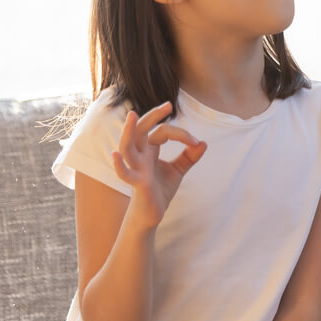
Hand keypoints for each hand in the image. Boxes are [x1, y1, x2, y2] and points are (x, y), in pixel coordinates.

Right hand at [111, 101, 206, 228]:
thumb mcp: (177, 171)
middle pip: (142, 130)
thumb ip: (189, 157)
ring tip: (132, 116)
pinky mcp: (136, 183)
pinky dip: (119, 164)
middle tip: (167, 105)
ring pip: (127, 146)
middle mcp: (140, 156)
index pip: (163, 132)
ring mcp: (136, 168)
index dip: (181, 134)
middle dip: (152, 116)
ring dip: (128, 131)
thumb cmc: (160, 190)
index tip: (196, 143)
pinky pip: (124, 173)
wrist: (151, 215)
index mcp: (149, 150)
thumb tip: (204, 143)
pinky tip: (115, 154)